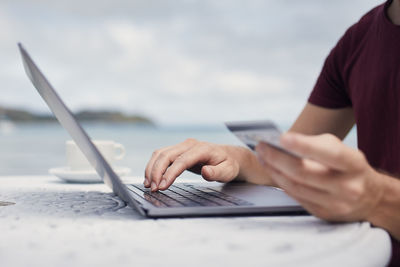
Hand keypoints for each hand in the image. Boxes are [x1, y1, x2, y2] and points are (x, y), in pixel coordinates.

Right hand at [145, 139, 241, 190]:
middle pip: (166, 155)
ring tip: (148, 185)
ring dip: (151, 168)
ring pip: (160, 154)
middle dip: (156, 172)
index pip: (181, 160)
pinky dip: (154, 166)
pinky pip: (161, 156)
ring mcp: (182, 146)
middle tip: (153, 189)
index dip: (169, 173)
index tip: (162, 186)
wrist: (229, 156)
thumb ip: (217, 172)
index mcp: (201, 149)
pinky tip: (151, 178)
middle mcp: (189, 145)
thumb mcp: (228, 171)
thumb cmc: (228, 164)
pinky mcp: (178, 151)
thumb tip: (205, 172)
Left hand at [255, 132, 383, 221]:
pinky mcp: (324, 214)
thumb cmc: (349, 167)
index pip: (329, 154)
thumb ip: (315, 144)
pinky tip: (272, 171)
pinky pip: (296, 197)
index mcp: (354, 164)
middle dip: (277, 158)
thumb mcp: (342, 149)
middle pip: (303, 173)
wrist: (370, 197)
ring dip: (274, 170)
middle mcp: (347, 187)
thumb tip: (282, 142)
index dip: (304, 146)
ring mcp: (335, 204)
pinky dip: (281, 183)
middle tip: (261, 146)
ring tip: (262, 157)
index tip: (281, 137)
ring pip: (295, 187)